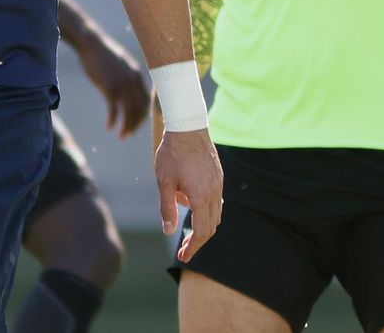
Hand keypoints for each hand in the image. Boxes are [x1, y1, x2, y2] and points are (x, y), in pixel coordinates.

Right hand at [79, 35, 150, 137]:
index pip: (146, 101)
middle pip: (140, 109)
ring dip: (127, 127)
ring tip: (122, 136)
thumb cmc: (103, 53)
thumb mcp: (121, 62)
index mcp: (138, 75)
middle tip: (128, 134)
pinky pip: (114, 110)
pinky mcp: (109, 87)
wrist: (90, 42)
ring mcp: (122, 84)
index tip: (135, 123)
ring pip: (129, 112)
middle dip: (136, 125)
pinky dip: (113, 120)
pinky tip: (109, 126)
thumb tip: (130, 86)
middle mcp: (133, 81)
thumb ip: (128, 74)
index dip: (143, 115)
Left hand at [155, 128, 223, 262]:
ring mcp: (219, 184)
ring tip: (186, 227)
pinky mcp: (219, 177)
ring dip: (203, 225)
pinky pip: (216, 201)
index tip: (184, 257)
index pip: (201, 232)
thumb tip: (169, 231)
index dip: (193, 247)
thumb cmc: (172, 153)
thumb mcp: (164, 181)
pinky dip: (206, 210)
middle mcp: (214, 193)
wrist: (188, 127)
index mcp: (200, 197)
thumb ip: (167, 208)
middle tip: (185, 249)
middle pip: (211, 227)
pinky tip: (191, 203)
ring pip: (216, 214)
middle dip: (198, 241)